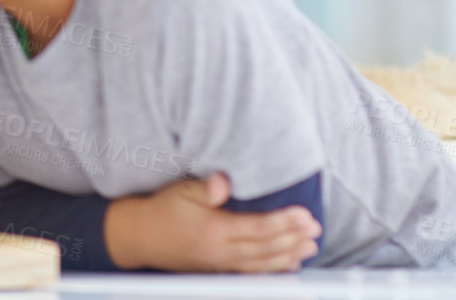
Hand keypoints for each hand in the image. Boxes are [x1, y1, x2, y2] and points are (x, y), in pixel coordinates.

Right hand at [104, 172, 320, 272]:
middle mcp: (222, 252)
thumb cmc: (163, 210)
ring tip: (310, 246)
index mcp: (214, 230)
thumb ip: (206, 189)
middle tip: (315, 229)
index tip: (304, 215)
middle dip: (293, 238)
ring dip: (290, 255)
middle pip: (266, 248)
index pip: (258, 228)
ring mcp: (222, 265)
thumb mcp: (181, 192)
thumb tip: (223, 182)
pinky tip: (289, 264)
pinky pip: (253, 273)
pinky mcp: (220, 271)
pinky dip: (275, 269)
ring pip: (264, 264)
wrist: (141, 237)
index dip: (284, 222)